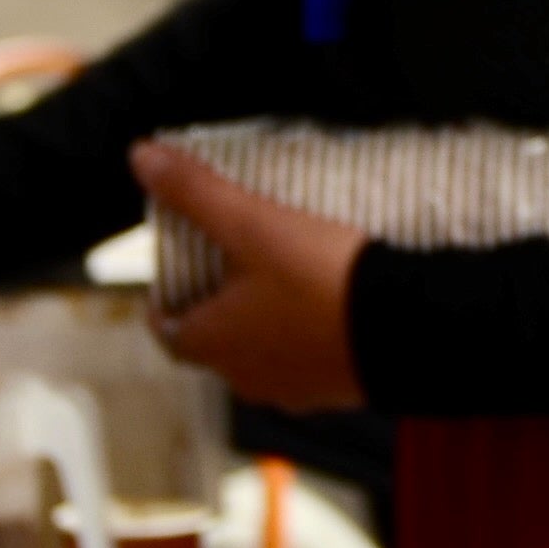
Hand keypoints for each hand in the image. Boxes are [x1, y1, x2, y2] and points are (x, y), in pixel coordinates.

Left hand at [139, 149, 368, 410]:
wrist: (407, 329)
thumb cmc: (319, 281)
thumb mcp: (253, 225)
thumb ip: (196, 192)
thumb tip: (141, 157)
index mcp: (212, 343)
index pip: (167, 331)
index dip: (166, 302)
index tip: (176, 273)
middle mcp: (245, 377)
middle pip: (215, 342)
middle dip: (219, 306)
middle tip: (233, 263)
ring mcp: (293, 389)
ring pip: (263, 353)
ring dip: (265, 323)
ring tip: (284, 278)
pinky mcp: (336, 390)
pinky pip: (309, 361)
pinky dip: (308, 336)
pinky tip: (332, 303)